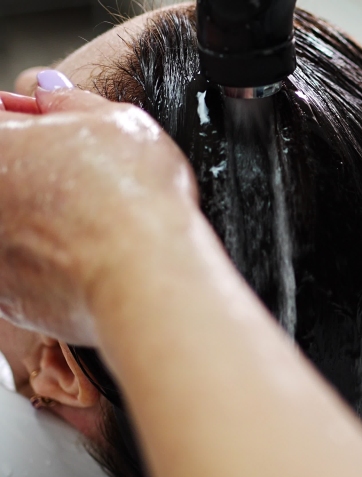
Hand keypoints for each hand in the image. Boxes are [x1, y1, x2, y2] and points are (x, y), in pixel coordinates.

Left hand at [0, 71, 196, 345]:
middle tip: (83, 178)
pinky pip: (24, 270)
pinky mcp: (7, 298)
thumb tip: (51, 93)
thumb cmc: (135, 198)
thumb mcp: (120, 121)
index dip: (29, 123)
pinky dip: (52, 264)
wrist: (146, 277)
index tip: (53, 129)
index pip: (1, 122)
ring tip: (94, 222)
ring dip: (42, 219)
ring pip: (15, 225)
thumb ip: (72, 101)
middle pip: (7, 176)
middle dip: (35, 173)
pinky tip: (91, 259)